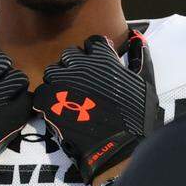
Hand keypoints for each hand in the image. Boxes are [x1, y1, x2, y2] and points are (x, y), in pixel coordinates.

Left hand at [33, 32, 159, 184]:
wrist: (117, 149)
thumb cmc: (136, 117)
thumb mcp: (144, 83)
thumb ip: (140, 56)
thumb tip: (135, 36)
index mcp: (102, 58)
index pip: (92, 42)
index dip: (94, 54)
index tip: (97, 68)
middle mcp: (80, 65)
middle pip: (69, 55)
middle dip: (74, 67)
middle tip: (83, 86)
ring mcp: (62, 83)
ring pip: (52, 72)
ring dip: (59, 82)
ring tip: (70, 99)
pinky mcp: (48, 101)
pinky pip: (41, 92)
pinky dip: (47, 100)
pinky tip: (59, 110)